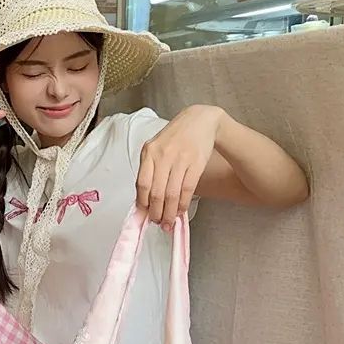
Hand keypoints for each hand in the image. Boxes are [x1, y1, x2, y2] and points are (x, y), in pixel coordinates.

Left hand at [136, 105, 224, 229]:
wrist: (200, 121)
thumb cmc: (175, 137)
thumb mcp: (156, 148)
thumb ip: (149, 169)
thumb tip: (145, 199)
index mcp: (149, 152)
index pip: (142, 184)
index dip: (143, 203)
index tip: (144, 215)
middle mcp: (163, 155)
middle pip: (157, 192)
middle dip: (156, 212)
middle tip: (158, 223)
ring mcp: (180, 159)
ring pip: (172, 194)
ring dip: (170, 213)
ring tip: (168, 222)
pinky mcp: (196, 163)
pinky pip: (187, 190)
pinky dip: (183, 204)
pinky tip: (181, 211)